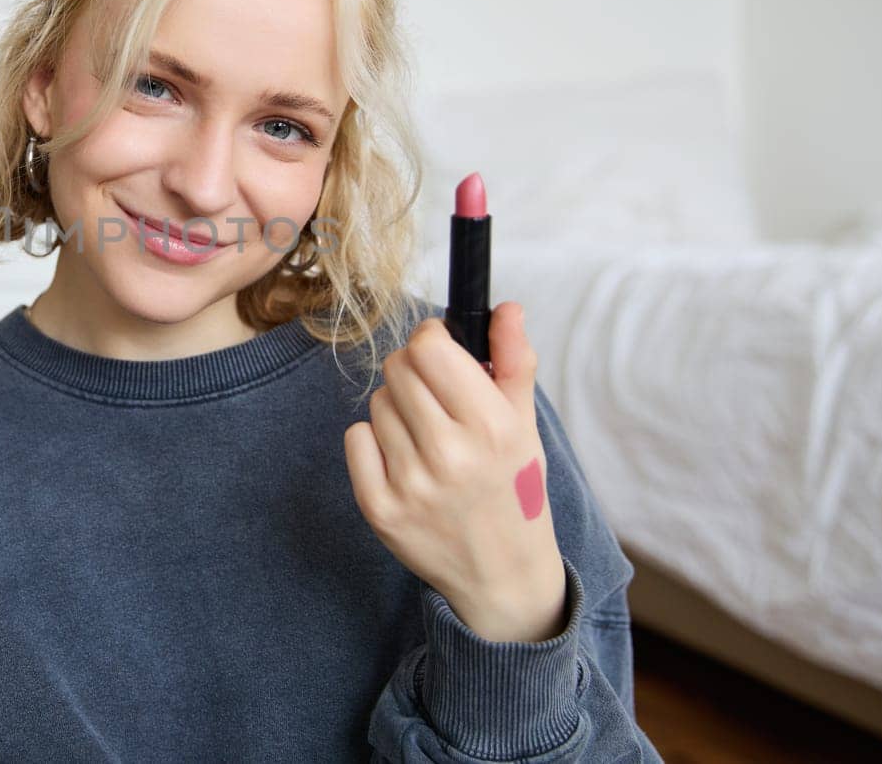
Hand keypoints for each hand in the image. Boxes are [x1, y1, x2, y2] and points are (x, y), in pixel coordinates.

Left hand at [343, 302, 566, 641]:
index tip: (440, 352)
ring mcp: (411, 484)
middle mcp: (450, 454)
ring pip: (377, 402)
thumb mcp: (525, 425)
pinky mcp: (380, 508)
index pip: (429, 348)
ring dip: (397, 410)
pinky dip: (373, 443)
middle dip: (414, 373)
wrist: (502, 574)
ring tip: (426, 439)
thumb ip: (515, 361)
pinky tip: (403, 462)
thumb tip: (507, 308)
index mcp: (491, 426)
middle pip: (398, 368)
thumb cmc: (514, 488)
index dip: (431, 340)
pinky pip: (356, 438)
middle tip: (434, 400)